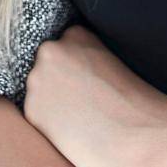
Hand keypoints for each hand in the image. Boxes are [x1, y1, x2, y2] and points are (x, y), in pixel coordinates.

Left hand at [25, 25, 166, 166]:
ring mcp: (37, 79)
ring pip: (39, 88)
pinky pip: (36, 113)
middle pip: (47, 64)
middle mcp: (51, 51)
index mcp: (75, 34)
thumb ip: (90, 55)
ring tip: (78, 113)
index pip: (65, 44)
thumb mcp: (113, 60)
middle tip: (81, 98)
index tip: (87, 79)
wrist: (135, 134)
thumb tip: (78, 68)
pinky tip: (71, 126)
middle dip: (59, 79)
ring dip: (52, 98)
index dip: (75, 65)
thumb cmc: (134, 100)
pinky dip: (48, 120)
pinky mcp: (31, 109)